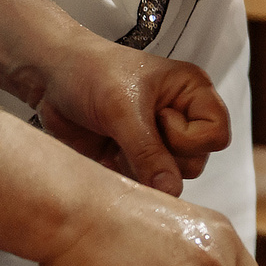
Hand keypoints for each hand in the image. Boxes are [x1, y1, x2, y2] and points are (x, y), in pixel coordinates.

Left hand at [24, 36, 232, 196]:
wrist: (48, 78)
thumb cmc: (91, 73)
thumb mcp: (123, 109)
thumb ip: (149, 152)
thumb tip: (172, 192)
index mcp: (191, 92)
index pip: (217, 134)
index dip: (191, 138)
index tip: (159, 119)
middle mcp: (181, 117)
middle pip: (197, 161)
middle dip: (163, 155)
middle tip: (132, 130)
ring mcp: (158, 141)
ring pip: (171, 178)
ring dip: (142, 168)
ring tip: (117, 142)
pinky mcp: (134, 159)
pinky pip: (145, 184)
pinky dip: (127, 176)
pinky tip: (108, 154)